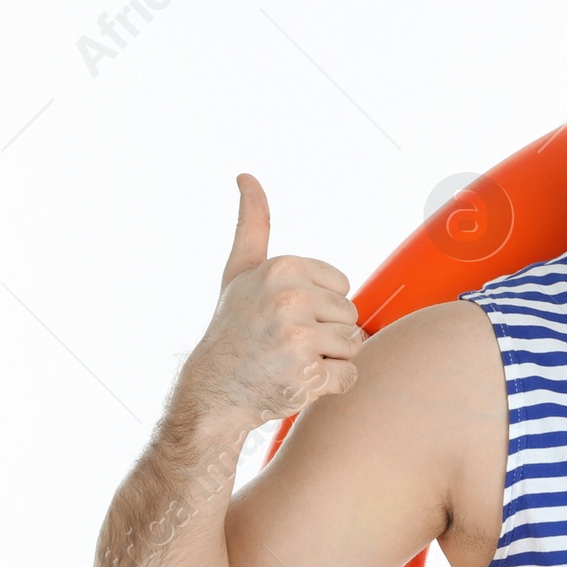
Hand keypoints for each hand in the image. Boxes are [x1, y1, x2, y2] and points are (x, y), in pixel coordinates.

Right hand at [180, 174, 365, 425]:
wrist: (212, 390)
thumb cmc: (234, 329)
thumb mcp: (240, 272)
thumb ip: (253, 225)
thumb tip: (247, 176)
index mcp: (283, 268)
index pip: (343, 287)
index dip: (320, 307)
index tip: (285, 316)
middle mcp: (290, 297)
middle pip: (351, 316)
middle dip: (326, 334)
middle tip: (285, 344)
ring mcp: (298, 337)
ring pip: (354, 345)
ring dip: (329, 360)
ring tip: (290, 361)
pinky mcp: (307, 374)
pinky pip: (350, 376)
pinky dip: (330, 385)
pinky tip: (296, 382)